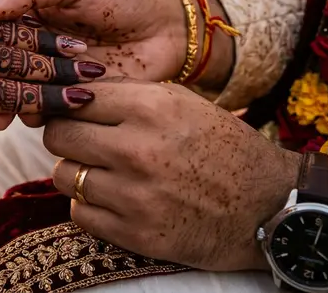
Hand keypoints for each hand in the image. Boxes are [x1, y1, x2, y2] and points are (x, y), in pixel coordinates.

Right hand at [0, 0, 188, 127]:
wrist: (167, 28)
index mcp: (23, 16)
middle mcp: (29, 48)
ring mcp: (48, 77)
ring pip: (16, 95)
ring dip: (8, 106)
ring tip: (4, 116)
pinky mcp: (70, 102)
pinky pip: (46, 115)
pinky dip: (38, 117)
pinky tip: (38, 118)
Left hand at [45, 78, 300, 270]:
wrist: (269, 207)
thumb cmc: (223, 147)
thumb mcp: (182, 102)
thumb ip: (126, 94)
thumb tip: (71, 91)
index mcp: (151, 108)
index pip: (73, 99)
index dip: (69, 105)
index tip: (74, 112)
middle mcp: (138, 150)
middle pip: (58, 136)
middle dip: (66, 136)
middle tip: (84, 141)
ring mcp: (135, 196)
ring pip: (62, 175)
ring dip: (76, 171)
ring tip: (102, 170)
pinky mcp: (136, 235)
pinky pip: (79, 213)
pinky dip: (89, 205)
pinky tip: (112, 197)